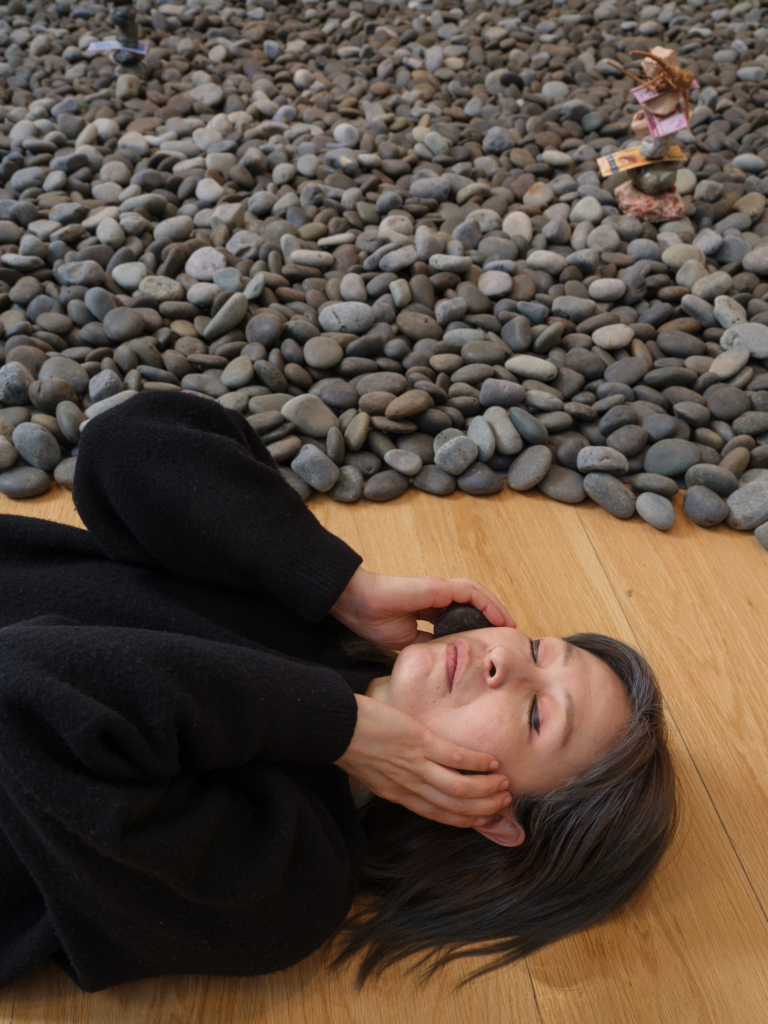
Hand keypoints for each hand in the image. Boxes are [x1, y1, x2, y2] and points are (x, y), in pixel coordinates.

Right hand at [330, 567, 515, 648]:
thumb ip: (427, 643)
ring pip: (476, 595)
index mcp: (427, 608)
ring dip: (495, 609)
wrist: (359, 604)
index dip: (475, 627)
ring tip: (509, 625)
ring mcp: (439, 589)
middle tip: (506, 634)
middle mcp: (436, 596)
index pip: (459, 616)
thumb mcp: (407, 640)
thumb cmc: (374, 619)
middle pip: (472, 603)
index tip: (488, 643)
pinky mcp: (440, 587)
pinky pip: (472, 592)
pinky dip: (488, 603)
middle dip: (491, 617)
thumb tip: (447, 655)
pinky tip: (499, 617)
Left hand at [334, 694, 511, 827]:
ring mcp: (416, 765)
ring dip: (485, 788)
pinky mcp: (420, 742)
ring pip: (459, 787)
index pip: (439, 814)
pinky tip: (491, 761)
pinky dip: (476, 762)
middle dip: (483, 807)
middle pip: (454, 806)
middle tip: (504, 802)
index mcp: (399, 795)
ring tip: (503, 784)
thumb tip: (398, 783)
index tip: (485, 818)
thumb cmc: (349, 746)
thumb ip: (389, 781)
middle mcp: (410, 786)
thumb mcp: (369, 774)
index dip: (465, 819)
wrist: (336, 728)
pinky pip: (455, 757)